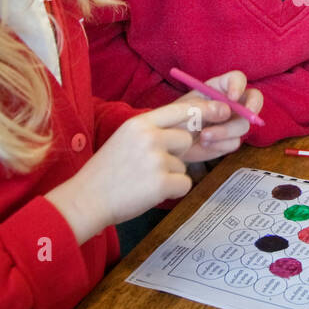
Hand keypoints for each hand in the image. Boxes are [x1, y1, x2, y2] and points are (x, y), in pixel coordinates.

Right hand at [46, 100, 195, 242]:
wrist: (86, 199)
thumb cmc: (106, 172)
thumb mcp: (125, 139)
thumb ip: (151, 131)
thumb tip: (186, 128)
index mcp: (139, 124)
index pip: (180, 109)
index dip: (203, 111)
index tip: (221, 110)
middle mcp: (149, 137)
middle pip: (186, 139)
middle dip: (177, 153)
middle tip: (152, 166)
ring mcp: (156, 160)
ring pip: (184, 164)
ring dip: (170, 175)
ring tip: (143, 180)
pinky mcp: (162, 183)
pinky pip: (185, 184)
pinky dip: (172, 191)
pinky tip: (149, 192)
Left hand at [177, 70, 263, 161]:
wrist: (171, 143)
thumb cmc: (176, 119)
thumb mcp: (187, 108)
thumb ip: (206, 107)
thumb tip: (227, 111)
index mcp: (219, 88)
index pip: (237, 79)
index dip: (238, 86)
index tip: (232, 97)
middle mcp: (230, 103)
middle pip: (254, 99)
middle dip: (253, 107)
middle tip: (247, 117)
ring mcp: (232, 122)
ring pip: (243, 125)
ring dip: (225, 132)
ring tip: (204, 136)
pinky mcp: (231, 140)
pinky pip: (235, 142)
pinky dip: (220, 145)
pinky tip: (205, 144)